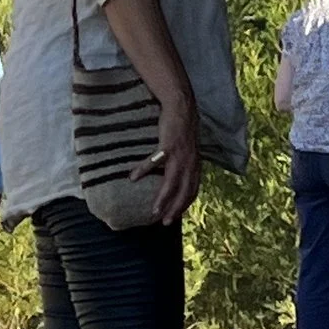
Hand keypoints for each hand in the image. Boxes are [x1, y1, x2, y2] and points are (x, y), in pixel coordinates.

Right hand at [147, 99, 202, 227]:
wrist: (181, 107)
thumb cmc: (182, 127)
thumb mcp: (189, 149)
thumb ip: (186, 163)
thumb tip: (179, 175)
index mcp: (195, 165)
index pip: (192, 191)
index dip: (184, 205)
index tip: (174, 216)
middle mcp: (190, 164)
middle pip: (183, 192)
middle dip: (175, 209)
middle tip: (164, 222)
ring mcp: (180, 156)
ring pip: (171, 183)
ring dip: (162, 199)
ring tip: (154, 211)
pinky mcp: (168, 146)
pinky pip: (154, 162)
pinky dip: (143, 171)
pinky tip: (133, 177)